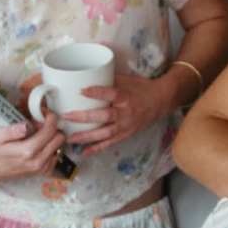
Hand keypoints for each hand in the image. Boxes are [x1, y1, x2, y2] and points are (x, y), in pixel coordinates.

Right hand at [0, 116, 66, 183]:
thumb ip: (13, 130)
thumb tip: (26, 125)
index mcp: (28, 151)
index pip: (50, 131)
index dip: (51, 118)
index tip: (46, 114)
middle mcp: (38, 161)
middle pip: (59, 138)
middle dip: (53, 128)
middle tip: (42, 124)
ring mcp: (42, 168)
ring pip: (60, 146)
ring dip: (52, 138)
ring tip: (39, 135)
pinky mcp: (44, 171)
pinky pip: (56, 155)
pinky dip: (51, 148)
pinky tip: (40, 145)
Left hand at [60, 67, 180, 152]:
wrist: (160, 102)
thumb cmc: (141, 88)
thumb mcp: (128, 80)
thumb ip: (109, 80)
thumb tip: (87, 76)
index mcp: (126, 96)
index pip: (111, 94)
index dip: (96, 92)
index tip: (81, 90)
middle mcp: (126, 113)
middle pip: (104, 116)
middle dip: (85, 117)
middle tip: (67, 116)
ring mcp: (126, 126)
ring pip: (105, 133)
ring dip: (87, 136)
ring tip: (70, 138)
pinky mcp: (126, 134)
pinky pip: (110, 143)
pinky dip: (97, 148)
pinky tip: (84, 151)